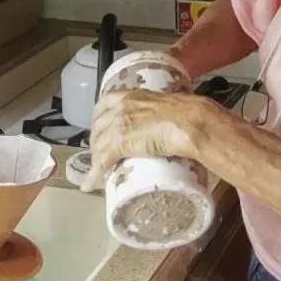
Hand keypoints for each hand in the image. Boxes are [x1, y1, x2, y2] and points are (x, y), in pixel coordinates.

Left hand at [79, 90, 212, 191]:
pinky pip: (102, 162)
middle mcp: (119, 107)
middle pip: (97, 127)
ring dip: (96, 159)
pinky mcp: (120, 143)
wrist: (190, 122)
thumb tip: (163, 122)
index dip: (99, 119)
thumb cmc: (187, 113)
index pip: (103, 104)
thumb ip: (156, 112)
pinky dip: (94, 175)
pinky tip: (89, 185)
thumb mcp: (164, 106)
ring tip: (99, 170)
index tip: (101, 129)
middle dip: (96, 142)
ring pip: (97, 145)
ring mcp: (117, 125)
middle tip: (101, 154)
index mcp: (130, 95)